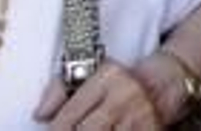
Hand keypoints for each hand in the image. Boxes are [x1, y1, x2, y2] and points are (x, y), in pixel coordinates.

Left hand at [34, 61, 161, 129]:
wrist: (161, 85)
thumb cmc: (118, 84)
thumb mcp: (90, 75)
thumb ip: (59, 91)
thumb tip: (39, 114)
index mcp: (107, 77)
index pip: (70, 113)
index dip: (56, 129)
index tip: (53, 130)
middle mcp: (125, 95)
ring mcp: (140, 116)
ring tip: (95, 129)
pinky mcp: (150, 129)